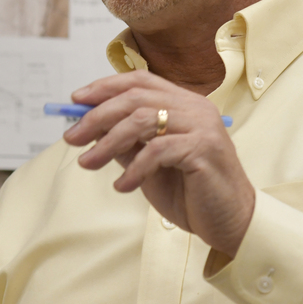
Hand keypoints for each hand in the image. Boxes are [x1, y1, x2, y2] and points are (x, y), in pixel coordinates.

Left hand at [63, 72, 253, 256]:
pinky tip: (123, 186)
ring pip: (143, 120)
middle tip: (72, 138)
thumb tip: (90, 128)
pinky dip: (133, 168)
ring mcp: (202, 126)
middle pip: (135, 97)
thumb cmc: (192, 194)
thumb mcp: (148, 166)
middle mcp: (195, 108)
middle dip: (97, 116)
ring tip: (88, 164)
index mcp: (184, 104)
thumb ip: (126, 143)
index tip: (76, 101)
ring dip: (108, 142)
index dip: (105, 87)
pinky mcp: (204, 149)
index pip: (140, 81)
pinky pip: (157, 150)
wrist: (231, 222)